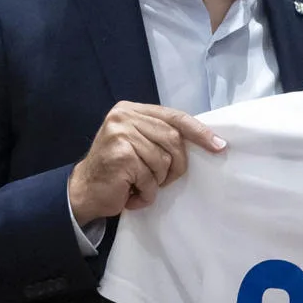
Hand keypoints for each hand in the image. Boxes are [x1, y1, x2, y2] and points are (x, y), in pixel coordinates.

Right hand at [68, 102, 223, 222]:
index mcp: (132, 110)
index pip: (174, 116)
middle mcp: (123, 117)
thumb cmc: (117, 171)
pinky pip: (150, 178)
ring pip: (163, 161)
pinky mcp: (120, 155)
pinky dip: (145, 193)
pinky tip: (131, 193)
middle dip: (176, 165)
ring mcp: (120, 134)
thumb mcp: (139, 144)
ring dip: (156, 182)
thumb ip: (161, 136)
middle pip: (173, 139)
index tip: (219, 145)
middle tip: (162, 181)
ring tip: (139, 185)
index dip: (199, 132)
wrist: (84, 191)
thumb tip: (206, 139)